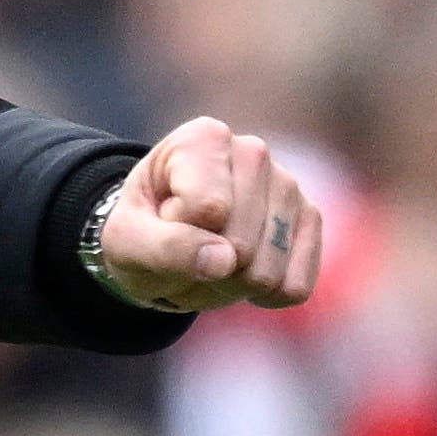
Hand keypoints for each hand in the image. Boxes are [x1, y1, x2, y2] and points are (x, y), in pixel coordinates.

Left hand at [94, 117, 323, 312]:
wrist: (163, 241)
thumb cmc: (142, 231)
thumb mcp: (125, 241)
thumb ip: (163, 247)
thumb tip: (225, 260)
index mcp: (204, 139)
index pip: (207, 210)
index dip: (177, 234)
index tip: (163, 220)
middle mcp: (254, 152)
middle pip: (241, 248)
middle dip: (204, 268)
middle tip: (185, 248)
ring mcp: (289, 186)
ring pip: (267, 273)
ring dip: (229, 285)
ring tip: (209, 258)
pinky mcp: (311, 221)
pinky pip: (294, 287)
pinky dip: (261, 296)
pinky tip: (242, 269)